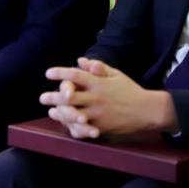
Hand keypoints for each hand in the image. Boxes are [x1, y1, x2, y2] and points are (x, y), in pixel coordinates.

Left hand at [40, 57, 176, 138]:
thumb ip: (97, 67)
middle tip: (42, 98)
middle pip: (69, 96)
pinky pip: (83, 127)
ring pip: (72, 114)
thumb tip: (80, 60)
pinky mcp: (101, 126)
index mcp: (98, 83)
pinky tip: (65, 123)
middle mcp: (96, 98)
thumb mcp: (115, 74)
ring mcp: (98, 113)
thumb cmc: (129, 90)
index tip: (48, 73)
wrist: (146, 111)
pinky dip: (72, 126)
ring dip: (59, 113)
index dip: (60, 73)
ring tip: (51, 111)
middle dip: (53, 96)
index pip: (75, 75)